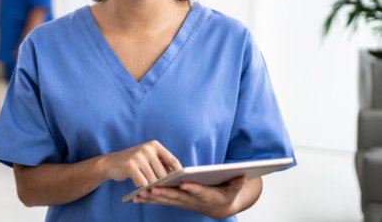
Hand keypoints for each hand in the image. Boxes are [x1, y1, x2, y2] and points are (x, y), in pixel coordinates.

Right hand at [100, 140, 180, 187]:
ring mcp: (138, 156)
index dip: (178, 174)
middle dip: (163, 185)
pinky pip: (143, 183)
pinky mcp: (130, 165)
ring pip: (153, 180)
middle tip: (162, 192)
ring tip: (148, 189)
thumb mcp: (149, 159)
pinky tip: (139, 187)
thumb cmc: (135, 163)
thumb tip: (178, 179)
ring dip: (152, 188)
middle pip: (163, 174)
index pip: (173, 161)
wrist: (111, 163)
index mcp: (155, 145)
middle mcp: (147, 148)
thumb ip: (162, 165)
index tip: (181, 184)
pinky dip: (142, 188)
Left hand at [134, 175, 248, 218]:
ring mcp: (183, 202)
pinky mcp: (176, 201)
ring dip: (152, 198)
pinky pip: (162, 201)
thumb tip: (244, 176)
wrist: (220, 207)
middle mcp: (193, 201)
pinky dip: (150, 199)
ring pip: (166, 200)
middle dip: (164, 193)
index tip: (184, 184)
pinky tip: (137, 196)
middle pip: (177, 197)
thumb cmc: (226, 193)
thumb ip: (237, 183)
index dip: (192, 188)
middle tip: (152, 189)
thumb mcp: (234, 188)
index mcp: (207, 195)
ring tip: (139, 194)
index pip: (199, 192)